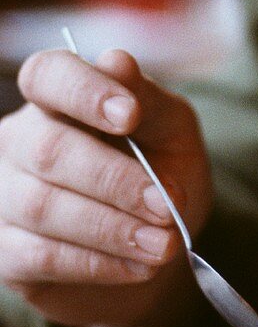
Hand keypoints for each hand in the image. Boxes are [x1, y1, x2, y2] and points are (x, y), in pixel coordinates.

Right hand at [0, 47, 212, 326]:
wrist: (154, 249)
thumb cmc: (160, 176)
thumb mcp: (171, 133)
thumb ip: (149, 100)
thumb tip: (118, 61)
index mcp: (58, 99)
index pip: (48, 75)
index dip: (84, 92)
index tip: (130, 115)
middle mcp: (19, 140)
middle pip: (49, 149)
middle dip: (114, 180)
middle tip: (165, 206)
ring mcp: (5, 196)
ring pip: (43, 207)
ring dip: (112, 228)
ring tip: (163, 245)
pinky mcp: (7, 253)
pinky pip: (42, 256)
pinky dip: (98, 262)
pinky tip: (138, 265)